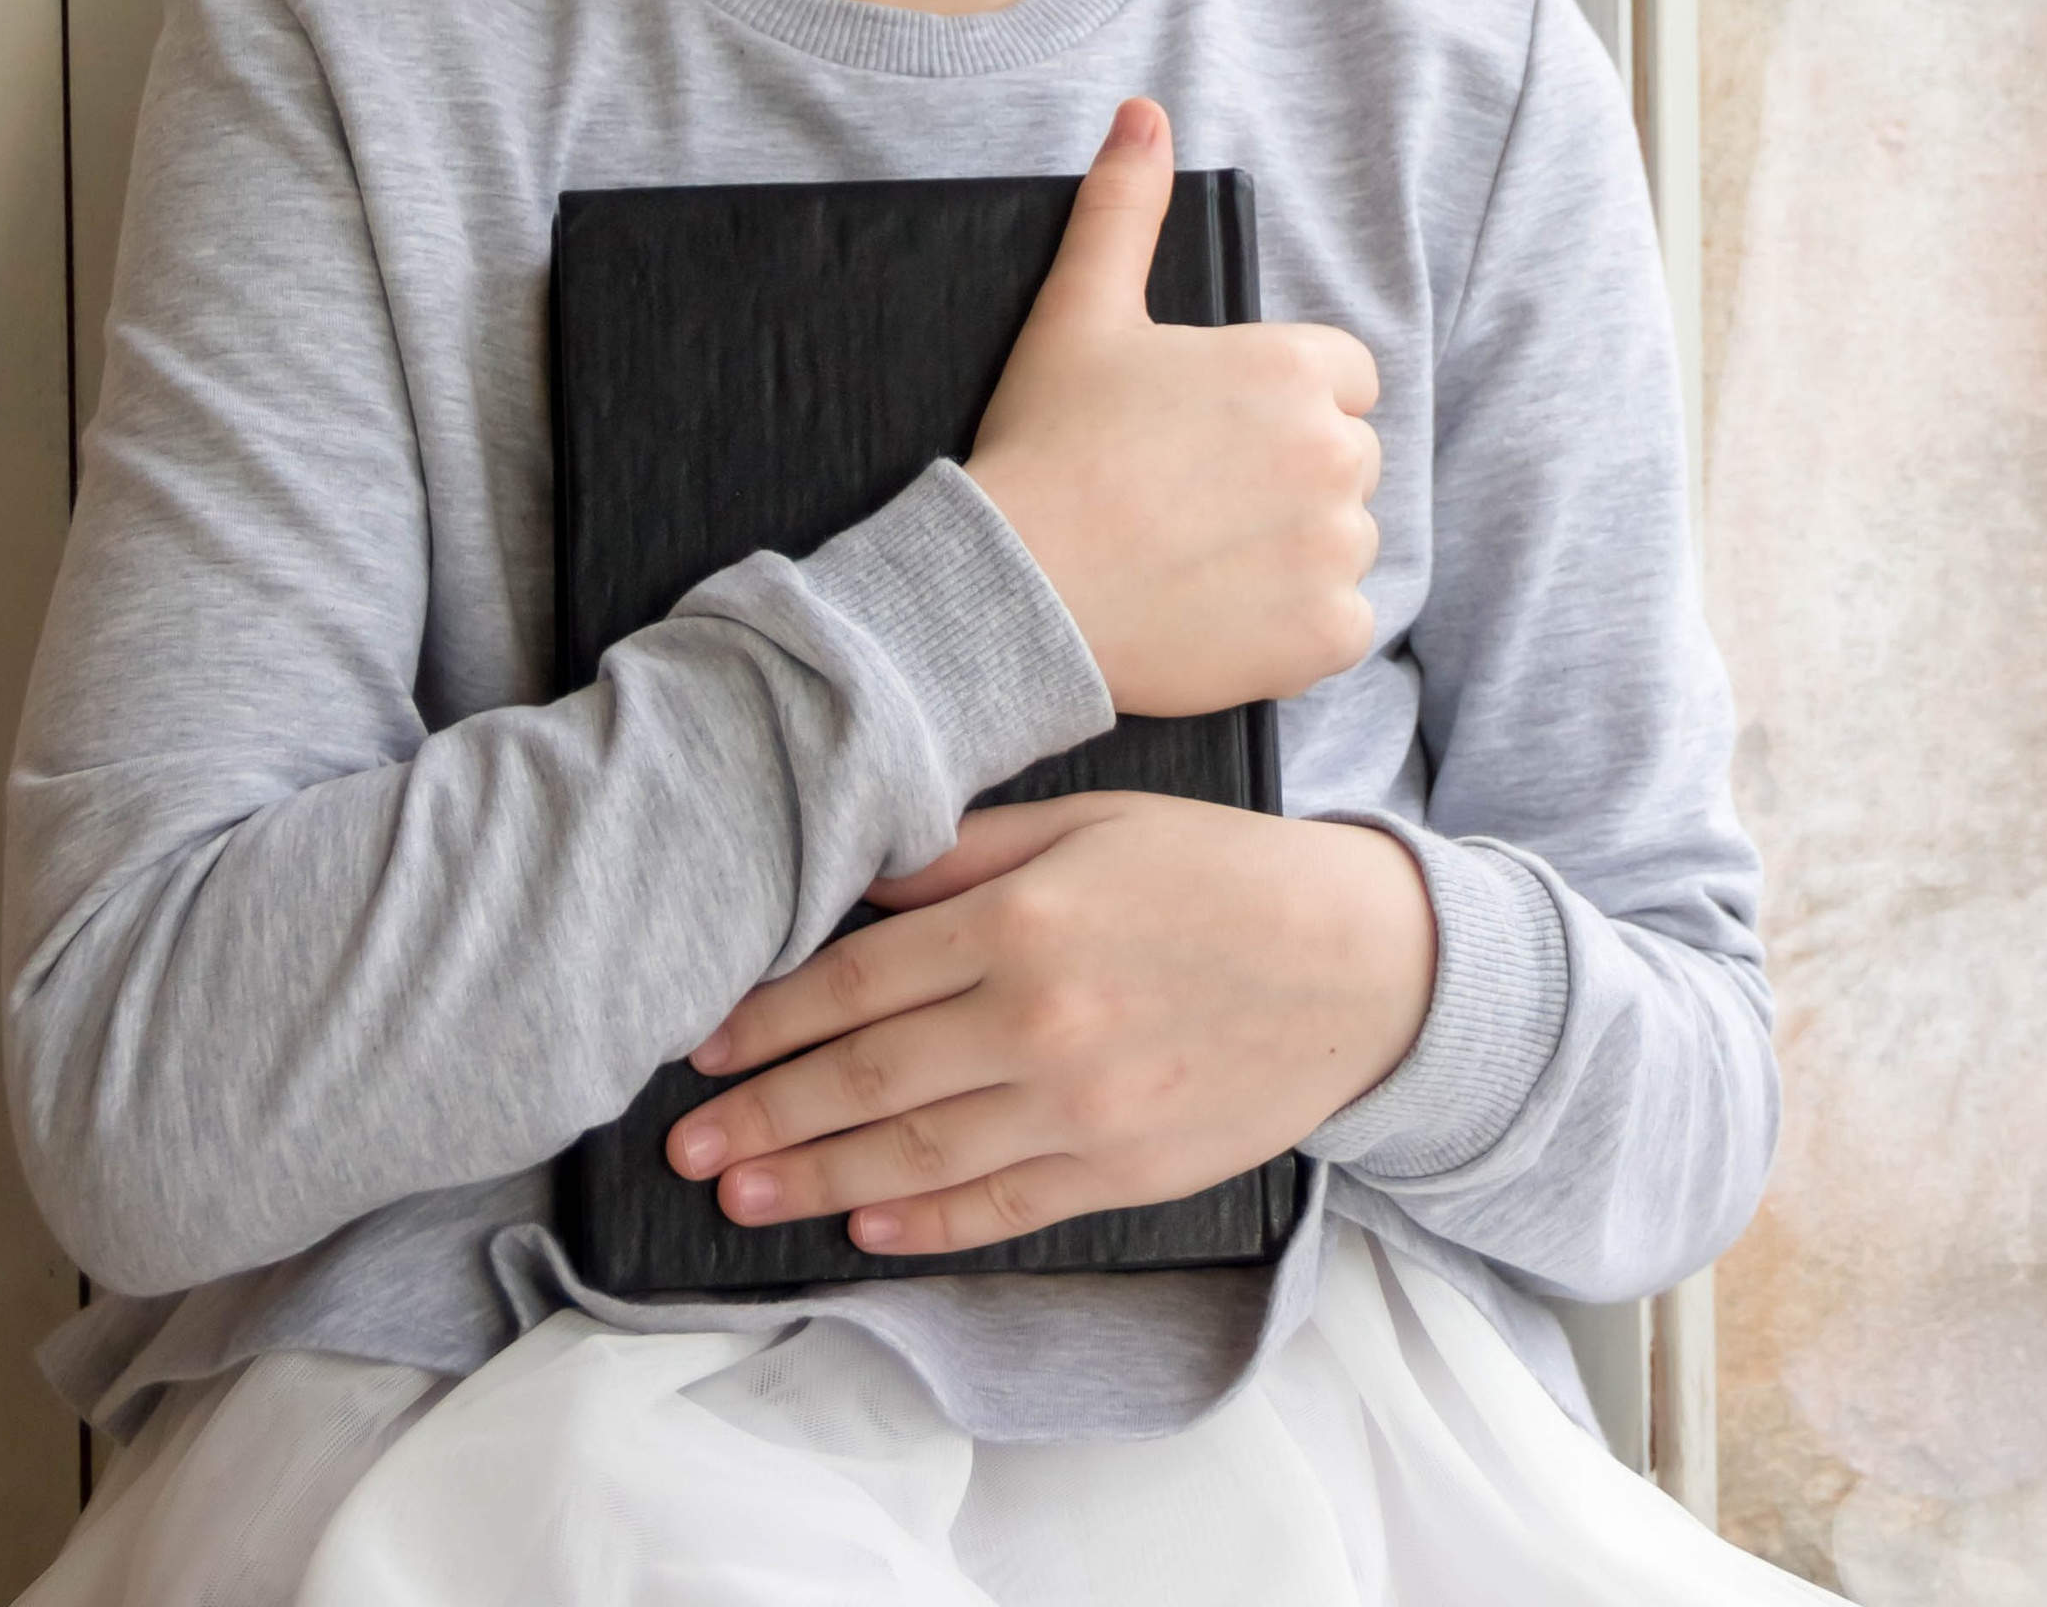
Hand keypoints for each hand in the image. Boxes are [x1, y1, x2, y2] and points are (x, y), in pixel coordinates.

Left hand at [668, 791, 1436, 1255]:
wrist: (1359, 962)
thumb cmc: (1222, 874)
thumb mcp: (1095, 821)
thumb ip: (972, 853)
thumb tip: (865, 876)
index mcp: (1022, 922)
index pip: (858, 982)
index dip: (768, 1019)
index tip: (703, 1044)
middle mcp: (1038, 1022)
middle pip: (866, 1079)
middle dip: (764, 1115)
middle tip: (687, 1145)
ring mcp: (1080, 1109)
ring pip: (915, 1157)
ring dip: (815, 1180)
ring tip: (743, 1196)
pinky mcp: (1120, 1171)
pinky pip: (1000, 1208)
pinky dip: (925, 1223)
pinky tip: (866, 1224)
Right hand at [964, 99, 1381, 712]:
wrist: (1018, 590)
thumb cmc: (1050, 445)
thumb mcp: (1082, 309)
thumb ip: (1126, 207)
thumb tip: (1143, 114)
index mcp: (1294, 368)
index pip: (1340, 375)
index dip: (1276, 399)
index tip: (1208, 431)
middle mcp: (1335, 454)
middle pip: (1346, 456)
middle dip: (1288, 472)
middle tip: (1191, 495)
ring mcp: (1337, 549)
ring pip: (1346, 538)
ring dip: (1295, 548)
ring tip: (1200, 554)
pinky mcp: (1326, 635)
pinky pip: (1344, 623)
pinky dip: (1298, 626)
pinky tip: (1224, 610)